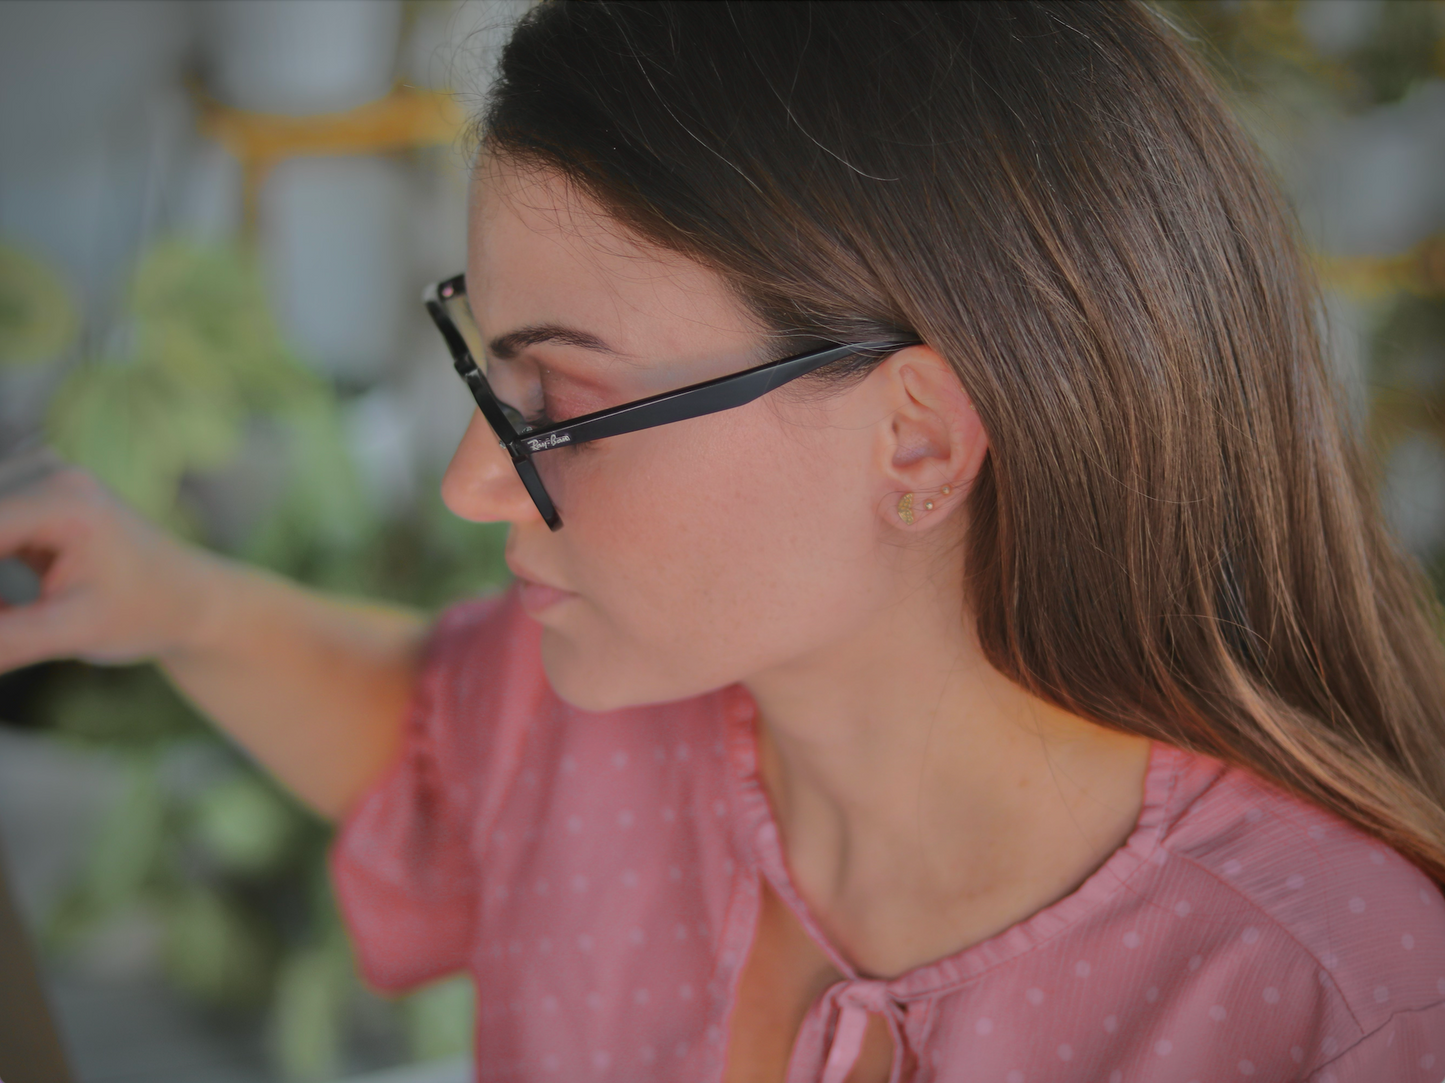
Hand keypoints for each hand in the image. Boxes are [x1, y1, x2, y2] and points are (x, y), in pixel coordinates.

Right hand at [0, 450, 217, 671]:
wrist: (191, 596)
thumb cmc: (144, 614)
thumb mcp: (71, 633)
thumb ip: (1, 639)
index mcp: (63, 502)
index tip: (0, 611)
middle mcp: (46, 472)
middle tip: (10, 614)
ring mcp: (37, 472)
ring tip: (24, 612)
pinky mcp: (29, 487)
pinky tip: (12, 603)